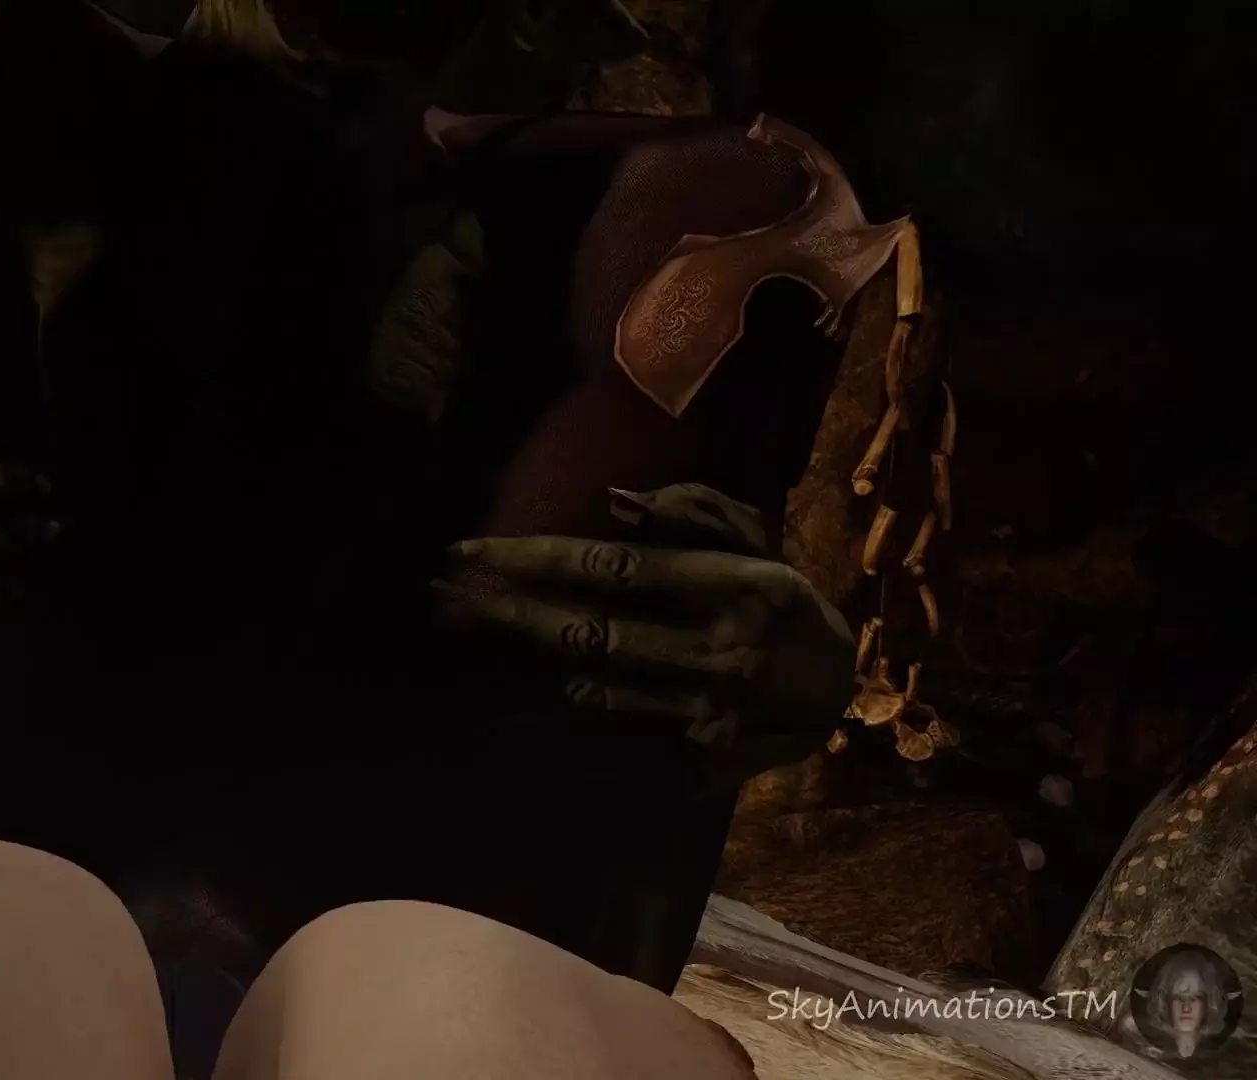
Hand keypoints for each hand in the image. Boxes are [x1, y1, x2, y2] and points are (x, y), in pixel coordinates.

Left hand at [433, 484, 852, 777]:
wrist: (837, 692)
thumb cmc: (781, 601)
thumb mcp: (755, 540)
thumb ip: (691, 513)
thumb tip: (614, 502)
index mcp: (730, 587)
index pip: (613, 571)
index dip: (535, 561)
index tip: (470, 552)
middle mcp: (712, 653)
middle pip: (587, 633)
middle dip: (506, 613)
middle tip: (439, 593)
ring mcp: (700, 715)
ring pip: (586, 691)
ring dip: (514, 666)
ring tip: (452, 634)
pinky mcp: (692, 762)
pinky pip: (606, 738)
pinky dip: (550, 720)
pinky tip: (497, 701)